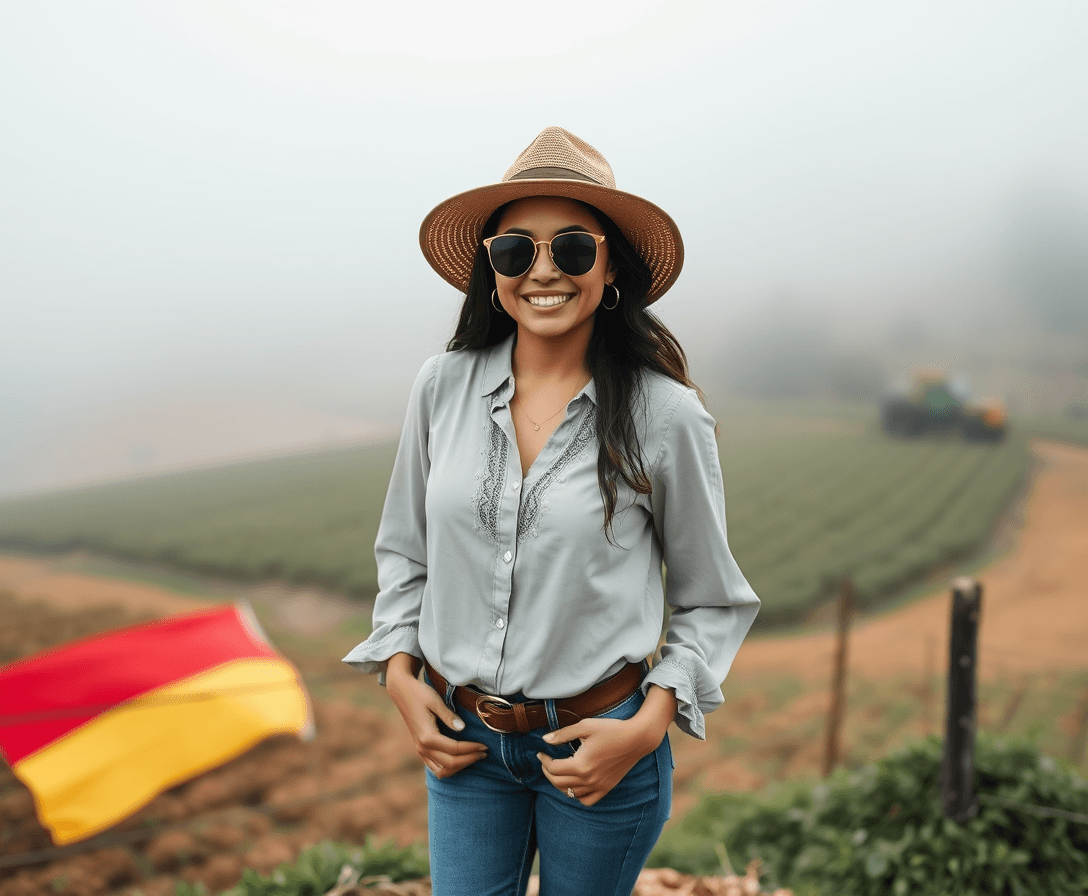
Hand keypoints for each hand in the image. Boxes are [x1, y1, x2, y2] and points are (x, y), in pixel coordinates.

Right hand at [385, 653, 486, 777]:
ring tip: (474, 757)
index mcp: (427, 736)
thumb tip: (462, 729)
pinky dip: (449, 768)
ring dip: (460, 767)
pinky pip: (435, 767)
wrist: (401, 691)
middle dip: (469, 759)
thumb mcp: (435, 701)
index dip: (472, 748)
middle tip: (484, 752)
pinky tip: (461, 759)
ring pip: (442, 771)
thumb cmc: (419, 693)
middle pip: (450, 763)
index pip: (455, 749)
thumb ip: (449, 716)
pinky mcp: (420, 749)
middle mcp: (422, 747)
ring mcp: (420, 750)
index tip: (484, 745)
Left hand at [536, 685, 675, 805]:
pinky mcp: (606, 788)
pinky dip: (576, 796)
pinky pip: (586, 800)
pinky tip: (574, 784)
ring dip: (559, 784)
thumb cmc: (611, 729)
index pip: (553, 769)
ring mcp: (598, 786)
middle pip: (558, 782)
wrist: (636, 738)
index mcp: (581, 765)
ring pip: (570, 794)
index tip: (540, 752)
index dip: (544, 760)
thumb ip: (563, 734)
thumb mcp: (585, 726)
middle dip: (547, 771)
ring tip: (557, 772)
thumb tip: (544, 740)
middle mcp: (588, 780)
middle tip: (545, 761)